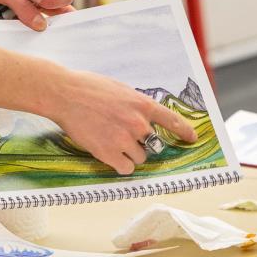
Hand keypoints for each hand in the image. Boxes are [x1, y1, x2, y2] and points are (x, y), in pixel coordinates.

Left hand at [0, 0, 75, 29]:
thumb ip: (21, 5)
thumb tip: (40, 23)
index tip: (38, 0)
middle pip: (53, 8)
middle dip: (46, 16)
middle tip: (30, 16)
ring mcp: (18, 6)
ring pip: (36, 22)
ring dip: (27, 25)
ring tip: (8, 17)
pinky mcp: (6, 17)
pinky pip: (18, 29)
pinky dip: (13, 31)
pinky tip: (4, 26)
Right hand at [45, 68, 196, 174]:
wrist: (65, 94)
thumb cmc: (90, 88)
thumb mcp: (121, 90)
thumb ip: (136, 104)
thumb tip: (146, 117)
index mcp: (142, 104)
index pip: (172, 121)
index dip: (184, 132)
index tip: (191, 138)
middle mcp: (137, 123)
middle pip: (154, 145)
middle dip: (145, 144)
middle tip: (129, 138)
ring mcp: (124, 140)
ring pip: (140, 158)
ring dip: (131, 155)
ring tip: (114, 143)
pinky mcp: (108, 153)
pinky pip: (125, 169)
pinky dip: (121, 165)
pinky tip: (111, 156)